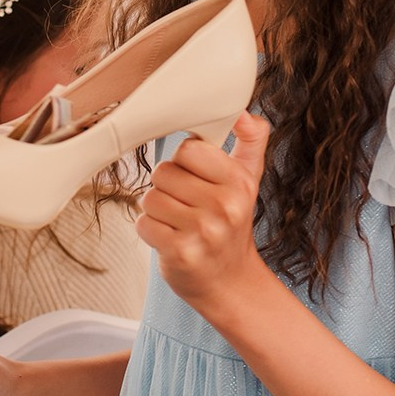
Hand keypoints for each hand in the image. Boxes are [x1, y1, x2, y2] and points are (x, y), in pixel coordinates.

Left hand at [138, 113, 272, 316]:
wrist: (230, 282)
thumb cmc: (231, 225)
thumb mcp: (248, 180)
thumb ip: (251, 141)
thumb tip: (243, 113)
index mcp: (239, 182)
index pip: (188, 149)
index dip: (184, 162)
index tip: (196, 179)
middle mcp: (225, 206)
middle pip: (164, 173)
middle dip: (168, 188)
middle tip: (186, 205)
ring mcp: (203, 232)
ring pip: (150, 198)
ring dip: (157, 210)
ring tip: (177, 222)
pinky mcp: (181, 253)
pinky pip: (144, 223)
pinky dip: (150, 230)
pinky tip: (170, 238)